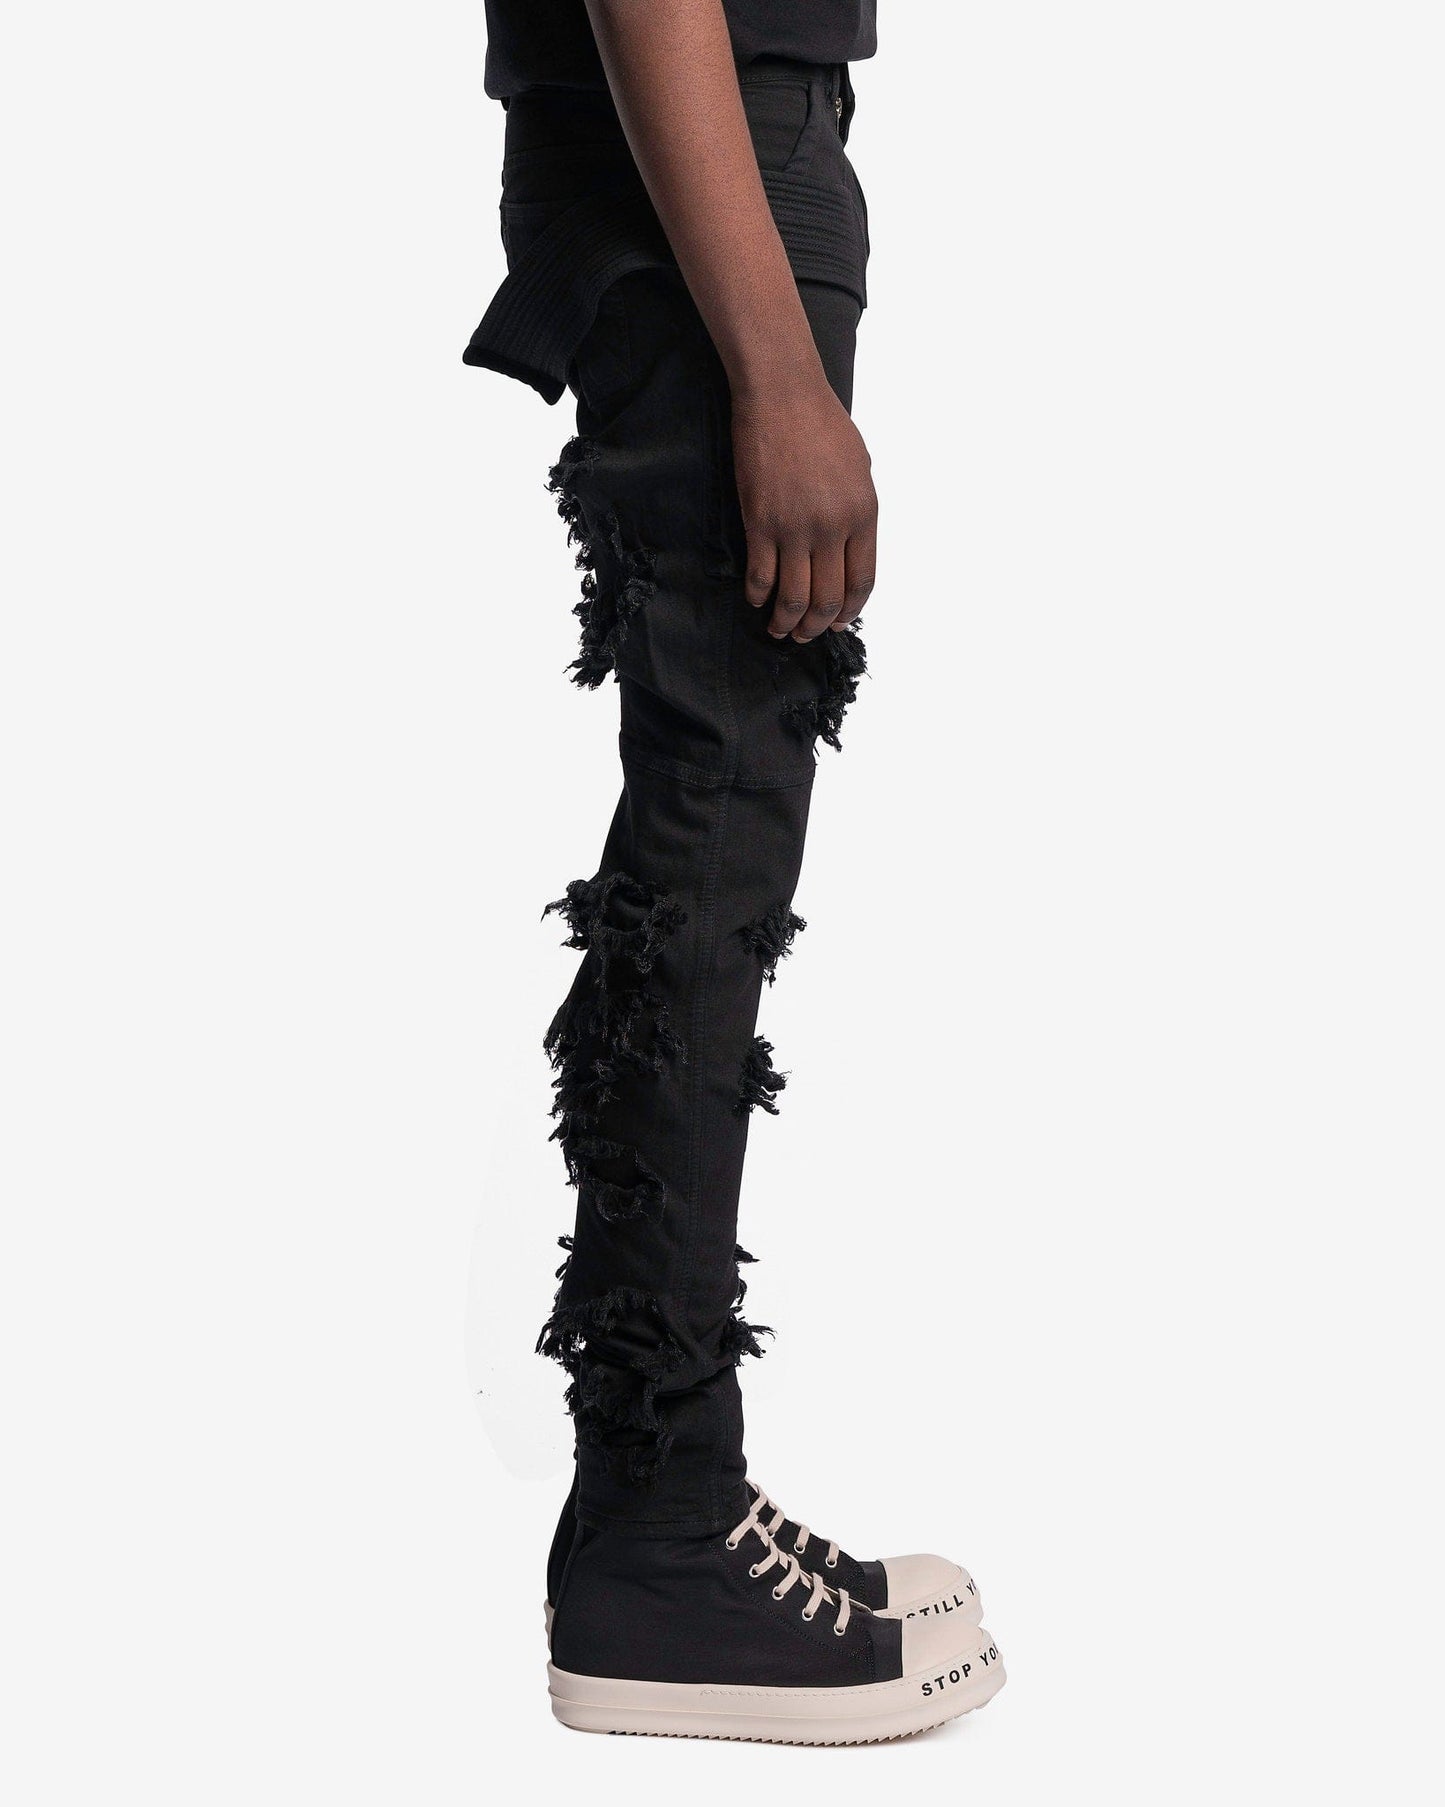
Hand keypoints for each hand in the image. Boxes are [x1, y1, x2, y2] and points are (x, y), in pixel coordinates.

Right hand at [731, 376, 876, 641]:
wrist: (782, 394)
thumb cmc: (822, 423)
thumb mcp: (859, 468)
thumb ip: (856, 511)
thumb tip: (848, 546)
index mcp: (864, 514)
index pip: (861, 582)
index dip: (849, 611)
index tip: (839, 622)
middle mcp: (833, 528)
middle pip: (827, 598)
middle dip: (816, 627)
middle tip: (806, 634)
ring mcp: (795, 527)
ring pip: (793, 597)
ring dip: (786, 622)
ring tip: (780, 628)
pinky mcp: (760, 522)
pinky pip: (761, 575)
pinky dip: (758, 595)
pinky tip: (756, 599)